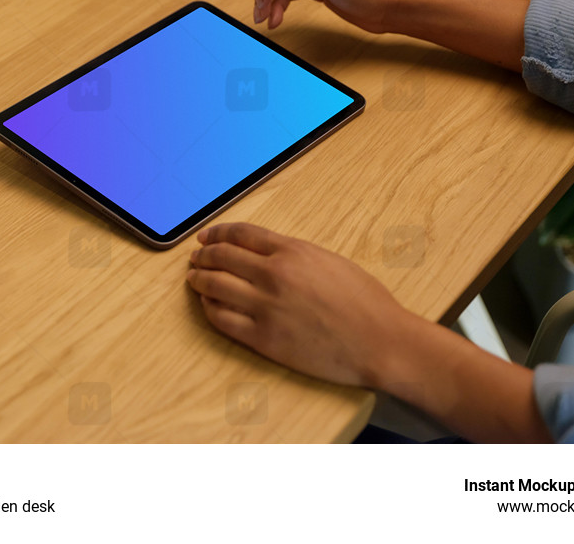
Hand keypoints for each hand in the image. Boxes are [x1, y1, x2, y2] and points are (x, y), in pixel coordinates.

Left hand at [186, 222, 411, 386]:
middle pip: (222, 257)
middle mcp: (273, 275)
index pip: (240, 234)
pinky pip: (222, 320)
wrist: (379, 341)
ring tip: (194, 279)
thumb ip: (294, 254)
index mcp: (292, 251)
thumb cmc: (364, 301)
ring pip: (215, 287)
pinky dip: (209, 309)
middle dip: (203, 256)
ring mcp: (265, 307)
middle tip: (196, 258)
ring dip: (199, 280)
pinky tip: (208, 306)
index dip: (217, 233)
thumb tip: (265, 253)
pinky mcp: (263, 338)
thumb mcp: (329, 260)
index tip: (206, 237)